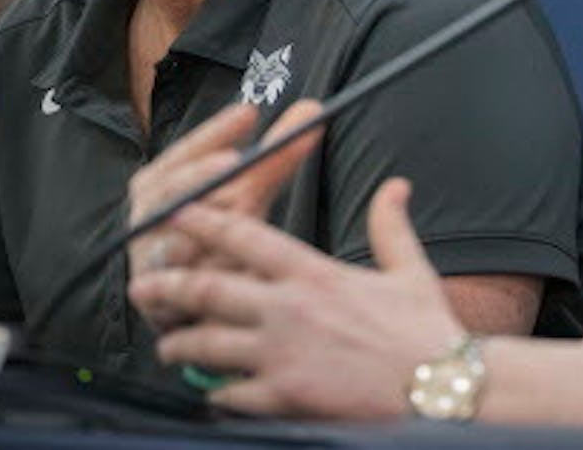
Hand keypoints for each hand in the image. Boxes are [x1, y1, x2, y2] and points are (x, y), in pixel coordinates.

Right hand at [127, 99, 324, 329]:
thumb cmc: (218, 228)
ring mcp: (147, 260)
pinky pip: (180, 289)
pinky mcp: (156, 302)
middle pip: (171, 192)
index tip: (249, 112)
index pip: (184, 151)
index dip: (215, 132)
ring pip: (174, 241)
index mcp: (159, 183)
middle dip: (202, 177)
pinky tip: (232, 266)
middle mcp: (147, 218)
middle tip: (236, 162)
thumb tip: (313, 107)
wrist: (188, 296)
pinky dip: (206, 277)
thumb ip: (273, 156)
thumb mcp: (245, 190)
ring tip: (233, 209)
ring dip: (201, 229)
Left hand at [128, 178, 463, 419]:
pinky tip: (209, 390)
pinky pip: (229, 392)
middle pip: (208, 288)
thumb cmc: (427, 329)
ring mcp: (281, 355)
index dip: (204, 221)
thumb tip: (396, 185)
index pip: (245, 237)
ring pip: (207, 343)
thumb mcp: (410, 268)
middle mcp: (288, 309)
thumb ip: (390, 224)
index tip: (175, 213)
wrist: (439, 387)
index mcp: (313, 273)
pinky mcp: (283, 396)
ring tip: (167, 344)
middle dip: (168, 284)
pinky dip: (214, 390)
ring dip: (180, 342)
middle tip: (143, 284)